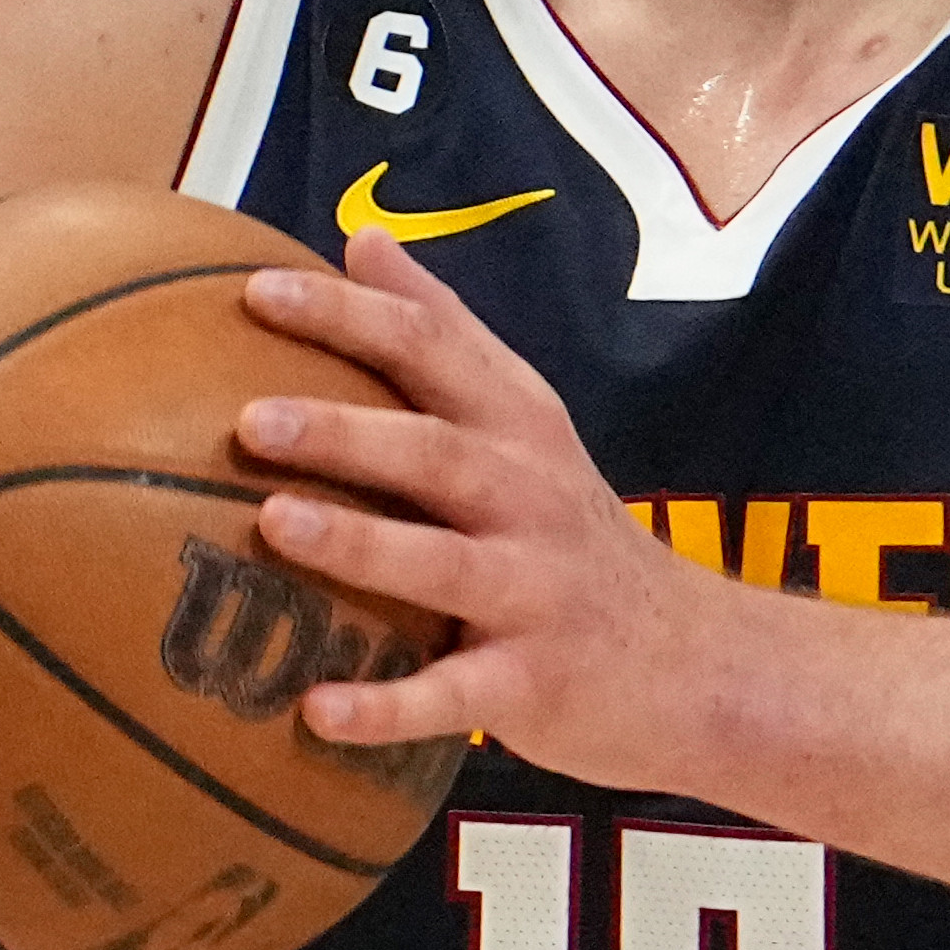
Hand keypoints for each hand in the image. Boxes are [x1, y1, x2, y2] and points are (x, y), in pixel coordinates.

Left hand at [234, 228, 733, 779]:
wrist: (700, 663)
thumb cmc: (570, 532)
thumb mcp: (526, 420)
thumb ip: (447, 333)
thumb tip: (361, 237)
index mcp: (516, 426)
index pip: (430, 348)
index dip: (347, 315)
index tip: (255, 292)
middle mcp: (527, 497)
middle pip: (432, 451)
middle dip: (344, 432)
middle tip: (249, 420)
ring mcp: (534, 592)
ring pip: (440, 565)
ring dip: (358, 545)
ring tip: (273, 526)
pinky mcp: (534, 684)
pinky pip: (453, 695)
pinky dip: (388, 706)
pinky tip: (317, 712)